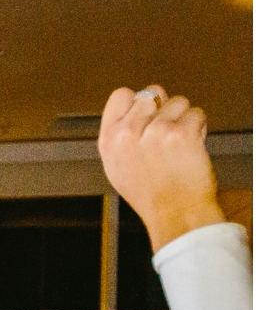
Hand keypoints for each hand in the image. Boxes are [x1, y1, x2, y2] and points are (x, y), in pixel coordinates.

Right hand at [99, 86, 222, 252]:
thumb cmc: (150, 196)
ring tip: (182, 142)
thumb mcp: (116, 167)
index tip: (149, 114)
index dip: (139, 102)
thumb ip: (118, 137)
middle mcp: (129, 132)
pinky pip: (197, 114)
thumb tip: (131, 111)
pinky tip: (194, 144)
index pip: (121, 95)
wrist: (177, 215)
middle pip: (152, 94)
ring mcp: (156, 131)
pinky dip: (200, 127)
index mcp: (109, 138)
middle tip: (169, 131)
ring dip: (184, 118)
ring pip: (178, 102)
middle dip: (164, 109)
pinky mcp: (182, 134)